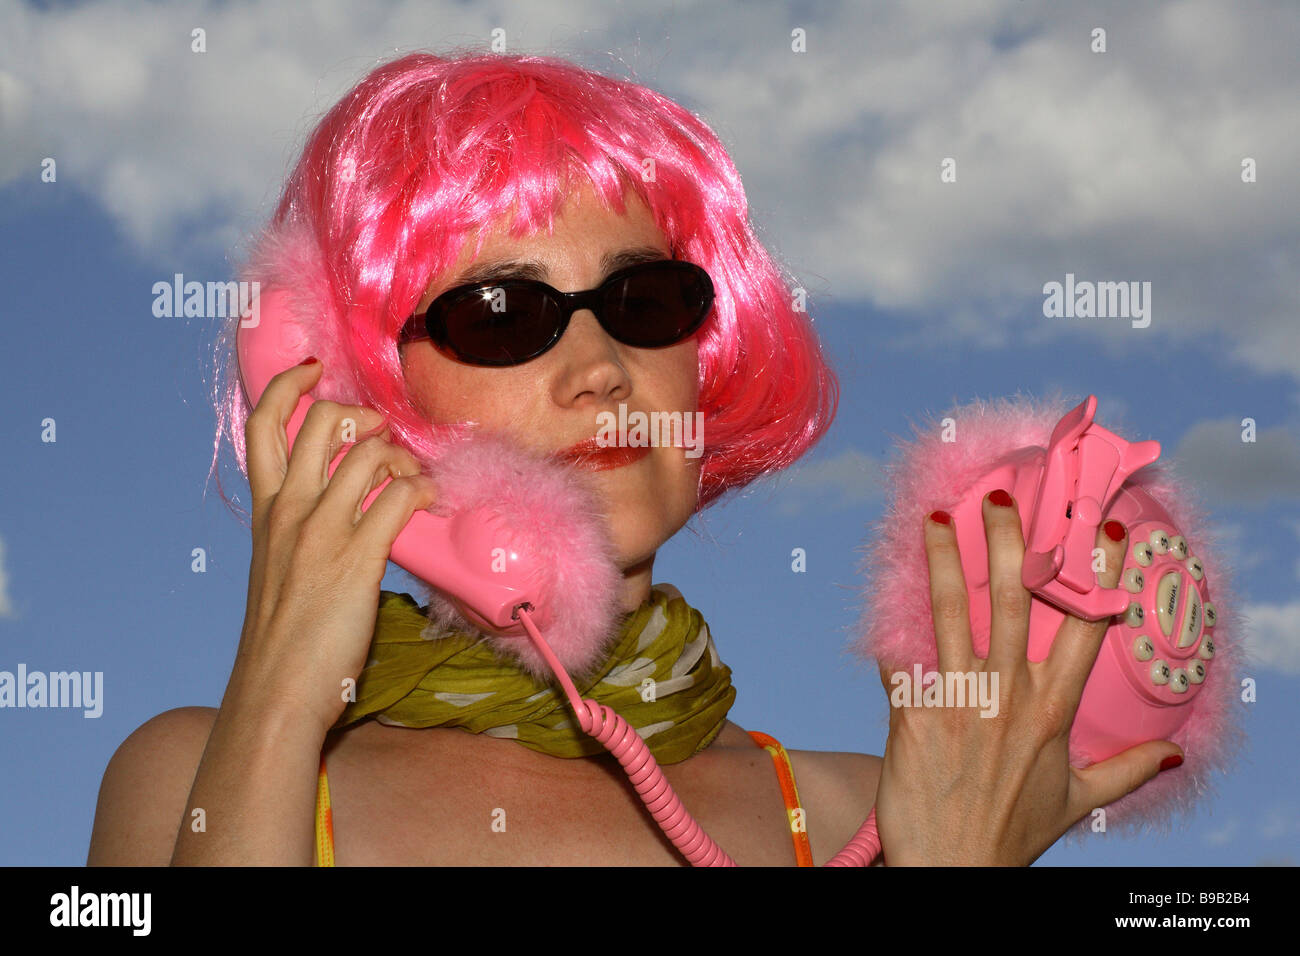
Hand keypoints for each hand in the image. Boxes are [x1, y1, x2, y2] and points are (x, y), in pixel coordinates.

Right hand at [229, 358, 437, 734]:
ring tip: (412, 479)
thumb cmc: (281, 639)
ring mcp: (322, 532)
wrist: (276, 692)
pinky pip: (400, 498)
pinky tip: (428, 501)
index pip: (263, 425)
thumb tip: (341, 512)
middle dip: (364, 418)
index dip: (289, 386)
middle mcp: (290, 511)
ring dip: (401, 457)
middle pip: (325, 424)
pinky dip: (422, 489)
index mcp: (266, 511)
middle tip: (385, 438)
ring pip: (368, 454)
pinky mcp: (357, 559)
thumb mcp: (277, 570)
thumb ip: (299, 533)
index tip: (314, 371)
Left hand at [872, 491, 1182, 864]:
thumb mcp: (1077, 802)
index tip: (1103, 530)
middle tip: (997, 498)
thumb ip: (1125, 770)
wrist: (952, 873)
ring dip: (940, 564)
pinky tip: (878, 594)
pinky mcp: (912, 720)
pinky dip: (886, 631)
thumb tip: (1176, 753)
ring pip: (949, 618)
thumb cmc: (1011, 834)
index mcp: (1051, 713)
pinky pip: (897, 663)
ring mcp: (958, 707)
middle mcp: (1007, 700)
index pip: (1085, 632)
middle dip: (1006, 545)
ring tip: (932, 520)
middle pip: (1011, 605)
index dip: (1096, 578)